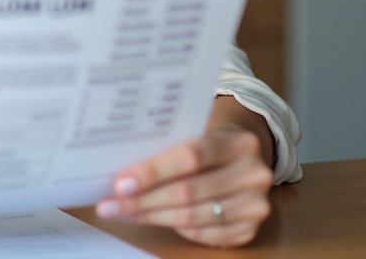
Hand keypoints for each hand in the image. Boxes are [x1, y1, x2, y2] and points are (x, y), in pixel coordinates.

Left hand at [95, 128, 273, 247]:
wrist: (249, 156)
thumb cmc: (212, 143)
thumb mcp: (199, 133)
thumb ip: (170, 148)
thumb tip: (124, 174)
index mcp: (239, 142)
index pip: (191, 157)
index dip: (154, 172)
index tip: (121, 183)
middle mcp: (253, 174)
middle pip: (188, 192)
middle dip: (143, 200)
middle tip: (111, 205)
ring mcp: (254, 205)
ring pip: (192, 217)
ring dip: (151, 216)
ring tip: (123, 212)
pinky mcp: (249, 229)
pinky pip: (202, 234)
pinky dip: (174, 227)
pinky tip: (153, 218)